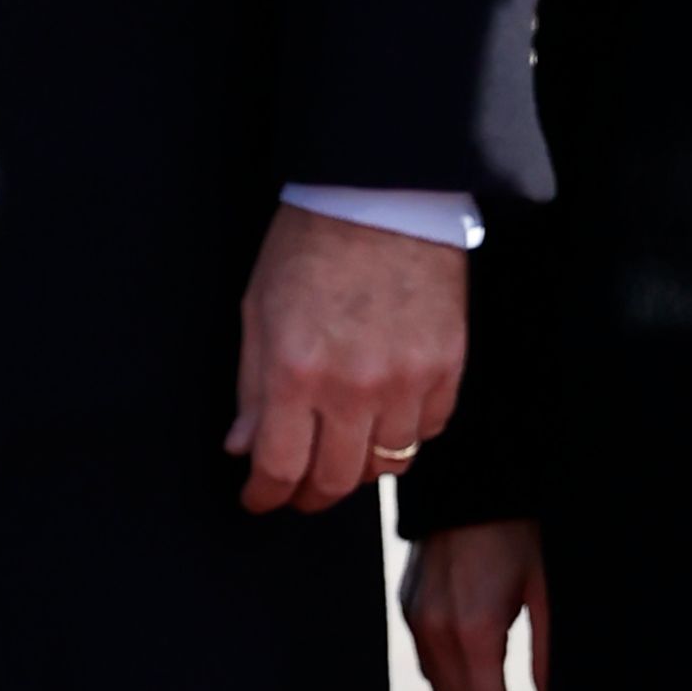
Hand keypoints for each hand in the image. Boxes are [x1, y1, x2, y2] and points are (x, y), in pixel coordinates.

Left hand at [225, 203, 463, 513]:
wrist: (382, 192)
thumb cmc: (310, 243)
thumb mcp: (259, 309)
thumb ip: (251, 387)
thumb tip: (244, 447)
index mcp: (296, 371)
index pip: (280, 468)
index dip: (265, 495)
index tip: (259, 498)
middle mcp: (354, 386)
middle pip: (335, 480)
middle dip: (309, 495)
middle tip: (298, 489)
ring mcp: (407, 379)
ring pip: (387, 465)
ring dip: (359, 466)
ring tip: (343, 450)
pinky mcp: (447, 367)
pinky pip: (428, 430)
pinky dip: (405, 433)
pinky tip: (386, 414)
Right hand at [401, 520, 551, 690]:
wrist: (471, 475)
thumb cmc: (518, 525)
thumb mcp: (548, 588)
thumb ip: (550, 655)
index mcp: (472, 630)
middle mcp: (434, 630)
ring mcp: (416, 617)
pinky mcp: (410, 604)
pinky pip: (430, 665)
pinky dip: (456, 688)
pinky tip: (483, 690)